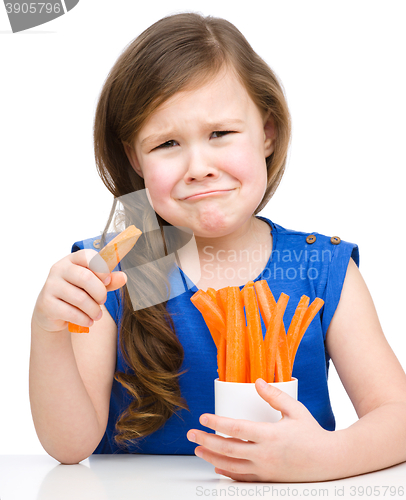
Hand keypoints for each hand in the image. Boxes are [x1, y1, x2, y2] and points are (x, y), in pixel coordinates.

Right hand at [32, 249, 126, 332]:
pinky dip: (84, 319)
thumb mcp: (94, 285)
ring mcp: (50, 285)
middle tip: (102, 301)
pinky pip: (70, 312)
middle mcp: (59, 269)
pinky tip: (88, 321)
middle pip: (85, 277)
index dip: (101, 268)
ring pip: (80, 298)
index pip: (87, 255)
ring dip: (93, 310)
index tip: (107, 280)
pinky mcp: (46, 303)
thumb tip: (124, 277)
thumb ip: (109, 280)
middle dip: (99, 292)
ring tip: (97, 315)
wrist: (52, 312)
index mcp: (72, 260)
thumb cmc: (77, 293)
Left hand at [187, 378, 335, 481]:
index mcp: (270, 435)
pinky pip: (242, 477)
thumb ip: (275, 396)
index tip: (203, 417)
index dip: (217, 423)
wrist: (329, 461)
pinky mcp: (267, 478)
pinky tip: (217, 467)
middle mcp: (265, 454)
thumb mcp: (295, 410)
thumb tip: (257, 382)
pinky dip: (226, 472)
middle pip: (228, 449)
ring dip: (211, 458)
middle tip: (191, 434)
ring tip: (197, 449)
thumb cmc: (313, 434)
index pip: (237, 429)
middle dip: (206, 441)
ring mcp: (265, 469)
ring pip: (231, 465)